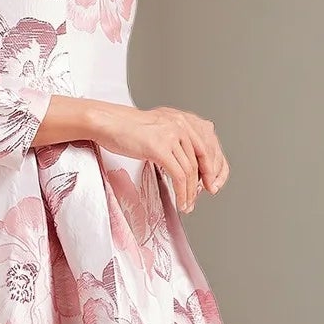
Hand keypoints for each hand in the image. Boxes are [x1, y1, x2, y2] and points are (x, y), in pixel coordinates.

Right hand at [92, 104, 228, 211]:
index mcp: (184, 119)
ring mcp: (172, 135)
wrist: (108, 123)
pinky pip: (178, 175)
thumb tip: (187, 160)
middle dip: (205, 181)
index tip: (211, 182)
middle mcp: (182, 124)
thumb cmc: (127, 128)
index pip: (210, 144)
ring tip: (188, 204)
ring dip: (191, 192)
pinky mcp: (160, 148)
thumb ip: (175, 138)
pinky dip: (182, 192)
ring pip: (191, 170)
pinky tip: (181, 201)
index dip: (214, 167)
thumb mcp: (159, 128)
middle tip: (203, 195)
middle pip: (203, 158)